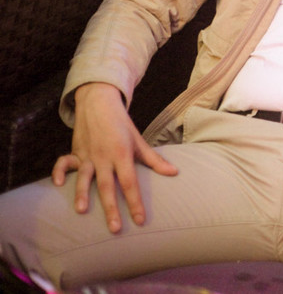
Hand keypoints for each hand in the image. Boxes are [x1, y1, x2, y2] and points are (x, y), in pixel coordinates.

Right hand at [51, 83, 177, 233]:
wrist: (100, 103)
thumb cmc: (121, 125)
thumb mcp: (139, 141)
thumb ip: (154, 160)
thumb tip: (174, 173)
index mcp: (122, 155)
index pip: (131, 183)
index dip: (136, 202)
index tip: (140, 220)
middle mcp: (104, 157)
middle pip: (108, 186)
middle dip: (111, 208)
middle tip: (114, 229)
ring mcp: (88, 155)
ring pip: (84, 177)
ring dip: (82, 193)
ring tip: (82, 211)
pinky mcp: (75, 151)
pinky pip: (64, 162)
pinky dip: (60, 172)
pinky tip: (58, 184)